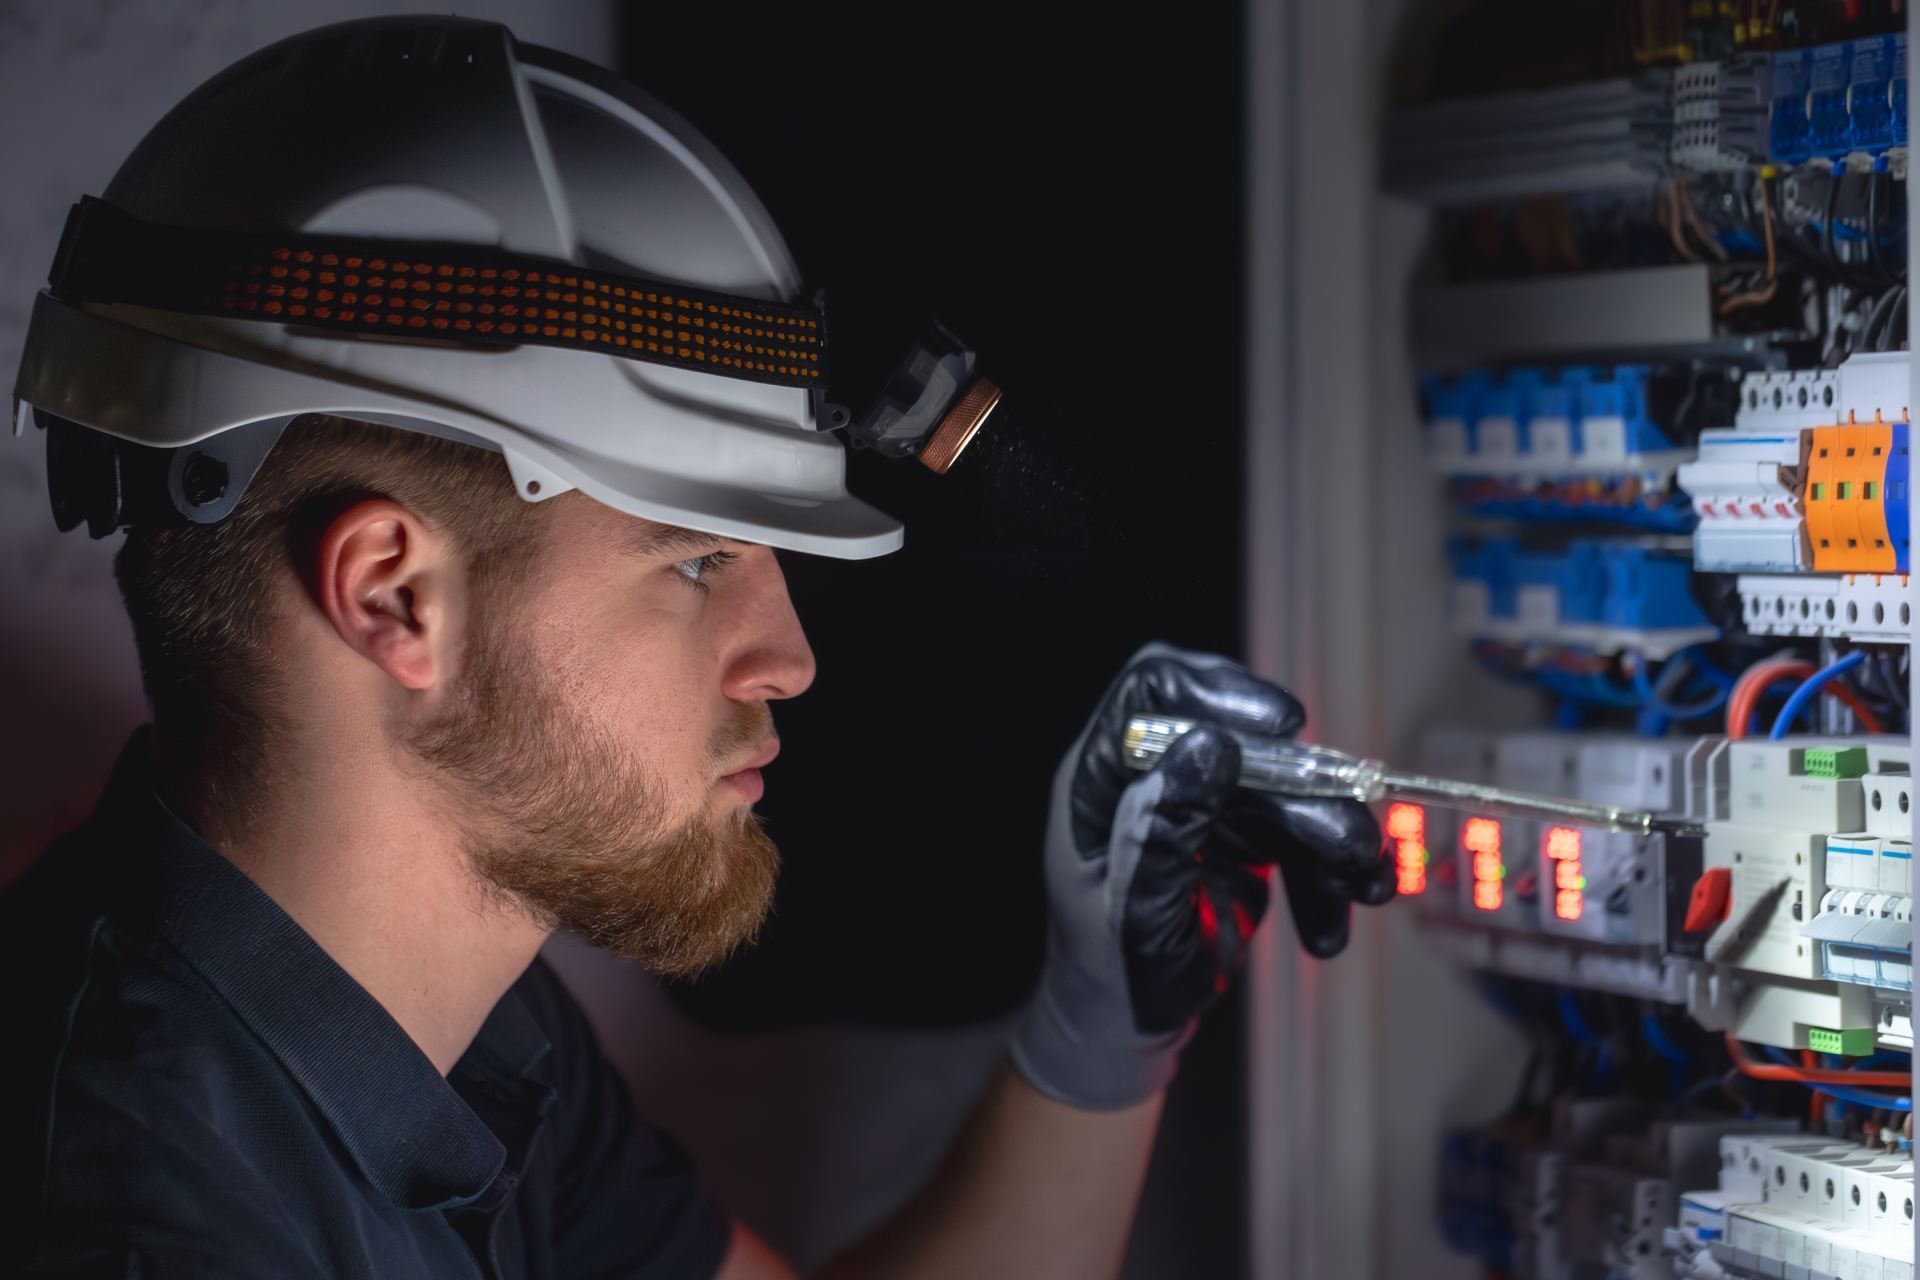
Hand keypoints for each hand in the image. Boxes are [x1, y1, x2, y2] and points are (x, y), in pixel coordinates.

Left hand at [1009, 644, 1394, 1109]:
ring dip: (1332, 833)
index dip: (1216, 691)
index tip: (1283, 727)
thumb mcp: (1132, 912)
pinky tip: (1332, 929)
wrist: (1129, 1031)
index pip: (1151, 691)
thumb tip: (1208, 747)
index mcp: (1102, 778)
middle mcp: (1155, 775)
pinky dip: (1328, 876)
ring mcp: (1204, 802)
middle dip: (1302, 785)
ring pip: (1282, 785)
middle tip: (1348, 839)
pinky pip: (1301, 834)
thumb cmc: (1111, 975)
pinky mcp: (1246, 835)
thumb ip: (1162, 829)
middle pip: (1237, 734)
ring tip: (1364, 884)